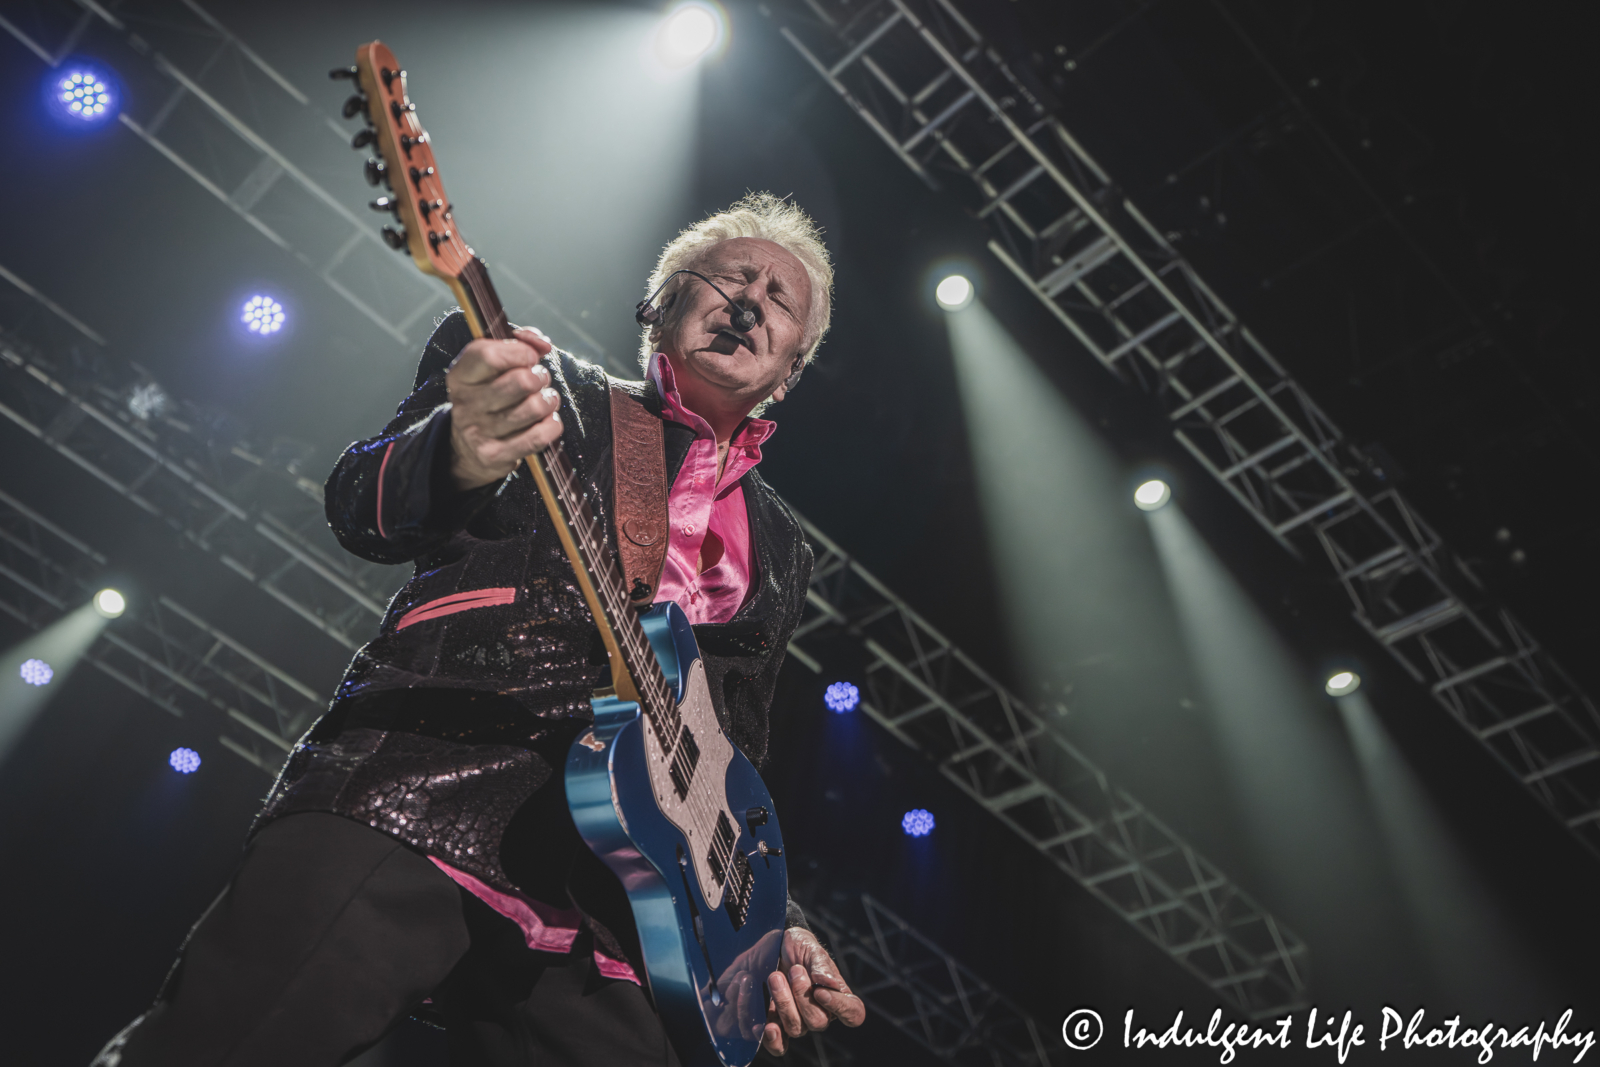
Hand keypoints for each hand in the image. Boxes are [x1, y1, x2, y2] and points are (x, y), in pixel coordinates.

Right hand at [445, 327, 563, 489]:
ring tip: (546, 400)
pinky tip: (548, 421)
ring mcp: (478, 431)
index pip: (488, 355)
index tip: (531, 356)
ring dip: (549, 401)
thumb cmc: (491, 396)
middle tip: (540, 380)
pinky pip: (537, 437)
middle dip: (540, 377)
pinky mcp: (494, 455)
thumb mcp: (494, 366)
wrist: (469, 448)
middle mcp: (465, 403)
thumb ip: (519, 343)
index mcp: (461, 376)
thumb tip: (542, 344)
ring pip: (533, 408)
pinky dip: (552, 426)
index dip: (520, 351)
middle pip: (520, 381)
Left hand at [760, 928, 864, 1055]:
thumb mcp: (810, 948)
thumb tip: (829, 984)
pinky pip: (777, 1044)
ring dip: (784, 1003)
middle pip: (818, 1022)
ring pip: (796, 1029)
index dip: (840, 1008)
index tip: (819, 991)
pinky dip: (771, 1038)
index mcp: (837, 995)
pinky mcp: (775, 1026)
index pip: (853, 1013)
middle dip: (802, 996)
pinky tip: (764, 1024)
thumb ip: (820, 965)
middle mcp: (820, 1012)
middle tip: (793, 970)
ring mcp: (797, 1021)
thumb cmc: (796, 946)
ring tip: (774, 976)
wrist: (768, 946)